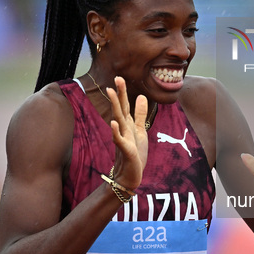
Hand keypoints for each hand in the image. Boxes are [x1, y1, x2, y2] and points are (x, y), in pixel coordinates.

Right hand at [107, 76, 148, 191]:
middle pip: (120, 109)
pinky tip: (113, 123)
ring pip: (118, 120)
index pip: (125, 106)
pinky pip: (119, 140)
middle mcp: (124, 130)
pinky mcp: (126, 151)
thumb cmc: (134, 154)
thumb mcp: (140, 131)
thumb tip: (142, 96)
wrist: (129, 176)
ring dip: (115, 107)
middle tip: (116, 78)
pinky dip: (116, 132)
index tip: (120, 77)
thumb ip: (140, 115)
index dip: (123, 92)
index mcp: (128, 125)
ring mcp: (123, 139)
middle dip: (119, 94)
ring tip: (111, 93)